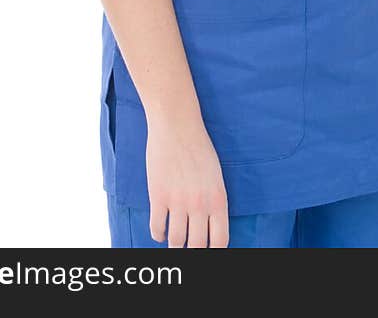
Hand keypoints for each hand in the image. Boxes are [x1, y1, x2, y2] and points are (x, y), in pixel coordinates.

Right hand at [145, 108, 229, 246]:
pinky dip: (158, 234)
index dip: (214, 252)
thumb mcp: (216, 175)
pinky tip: (160, 231)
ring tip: (174, 241)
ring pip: (176, 241)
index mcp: (218, 199)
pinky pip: (157, 228)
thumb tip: (210, 226)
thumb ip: (214, 201)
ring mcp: (178, 201)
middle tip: (189, 248)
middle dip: (193, 251)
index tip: (208, 251)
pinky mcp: (158, 196)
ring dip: (174, 244)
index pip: (220, 241)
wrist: (177, 125)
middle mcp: (199, 204)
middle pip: (197, 246)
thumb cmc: (199, 147)